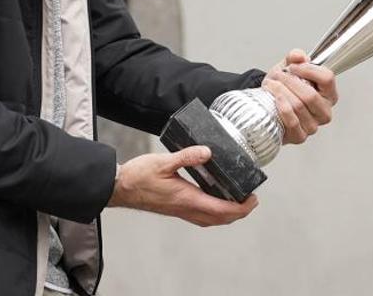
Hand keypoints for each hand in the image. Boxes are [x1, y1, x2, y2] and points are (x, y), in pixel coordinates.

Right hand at [108, 146, 258, 226]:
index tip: (253, 199)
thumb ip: (187, 156)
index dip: (242, 208)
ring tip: (237, 201)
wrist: (119, 188)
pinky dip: (214, 212)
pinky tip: (213, 200)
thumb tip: (207, 152)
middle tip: (251, 200)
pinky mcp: (175, 208)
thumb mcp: (163, 162)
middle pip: (220, 219)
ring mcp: (181, 211)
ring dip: (227, 214)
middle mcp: (186, 209)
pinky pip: (201, 216)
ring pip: (211, 220)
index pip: (222, 210)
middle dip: (239, 212)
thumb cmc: (138, 177)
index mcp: (188, 199)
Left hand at [261, 48, 337, 144]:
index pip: (327, 78)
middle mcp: (324, 111)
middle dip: (290, 82)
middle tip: (278, 75)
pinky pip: (292, 121)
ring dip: (280, 92)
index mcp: (329, 93)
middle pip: (310, 95)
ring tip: (271, 85)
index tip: (293, 66)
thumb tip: (299, 56)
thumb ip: (295, 58)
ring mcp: (313, 126)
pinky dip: (281, 107)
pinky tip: (275, 99)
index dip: (308, 69)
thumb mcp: (288, 68)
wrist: (269, 105)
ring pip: (298, 106)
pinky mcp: (300, 136)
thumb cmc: (284, 88)